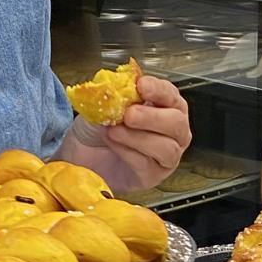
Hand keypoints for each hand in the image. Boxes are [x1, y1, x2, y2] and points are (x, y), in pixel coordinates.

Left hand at [58, 76, 191, 191]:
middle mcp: (173, 131)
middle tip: (129, 115)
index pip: (171, 94)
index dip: (159, 90)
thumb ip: (115, 95)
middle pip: (177, 123)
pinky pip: (147, 165)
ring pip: (166, 148)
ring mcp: (166, 156)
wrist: (84, 153)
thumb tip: (116, 87)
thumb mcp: (105, 104)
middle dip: (153, 117)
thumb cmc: (102, 125)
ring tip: (114, 131)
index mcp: (165, 106)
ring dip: (138, 138)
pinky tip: (113, 143)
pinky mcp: (153, 176)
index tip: (141, 86)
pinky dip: (128, 152)